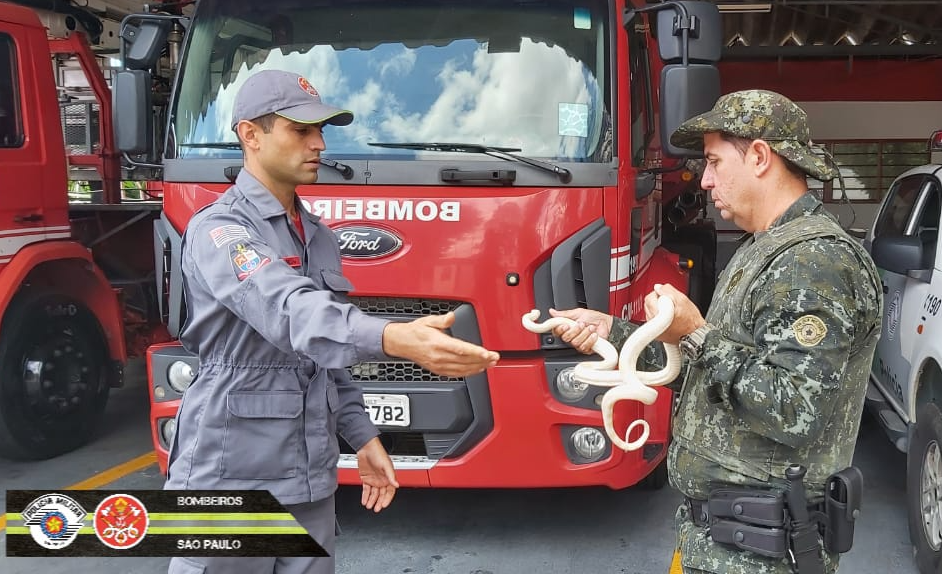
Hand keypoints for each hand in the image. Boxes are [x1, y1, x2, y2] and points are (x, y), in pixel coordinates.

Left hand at [356, 437, 398, 512]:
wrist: (366, 447)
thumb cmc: (378, 452)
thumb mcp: (386, 464)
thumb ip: (391, 475)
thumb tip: (396, 485)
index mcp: (389, 477)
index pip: (390, 491)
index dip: (387, 499)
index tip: (383, 505)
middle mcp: (382, 479)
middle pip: (381, 494)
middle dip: (379, 502)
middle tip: (376, 509)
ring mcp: (374, 479)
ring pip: (373, 493)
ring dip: (371, 500)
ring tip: (369, 506)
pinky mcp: (366, 478)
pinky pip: (366, 490)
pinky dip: (365, 496)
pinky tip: (364, 501)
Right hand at [382, 312, 499, 376]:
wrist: (401, 343)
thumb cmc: (414, 332)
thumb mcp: (427, 320)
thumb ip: (441, 320)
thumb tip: (451, 317)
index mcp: (437, 343)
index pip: (460, 349)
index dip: (475, 352)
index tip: (487, 353)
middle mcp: (438, 356)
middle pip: (464, 360)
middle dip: (482, 360)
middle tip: (494, 358)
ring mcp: (438, 364)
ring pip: (462, 369)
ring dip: (478, 367)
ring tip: (490, 364)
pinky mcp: (438, 370)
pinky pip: (456, 373)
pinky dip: (468, 373)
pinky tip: (476, 370)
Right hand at [548, 308, 612, 354]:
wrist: (608, 325)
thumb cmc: (595, 318)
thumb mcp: (578, 312)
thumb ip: (564, 314)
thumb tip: (552, 312)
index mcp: (568, 327)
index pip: (557, 331)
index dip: (560, 329)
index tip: (565, 325)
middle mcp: (572, 336)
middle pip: (565, 338)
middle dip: (575, 330)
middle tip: (582, 324)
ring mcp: (579, 343)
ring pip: (575, 342)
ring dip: (584, 333)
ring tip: (590, 328)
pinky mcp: (586, 349)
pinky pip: (583, 347)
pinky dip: (590, 339)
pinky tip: (593, 335)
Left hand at [644, 283, 705, 344]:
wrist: (695, 335)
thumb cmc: (691, 321)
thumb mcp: (682, 300)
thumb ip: (668, 290)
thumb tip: (658, 287)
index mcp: (657, 313)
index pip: (649, 298)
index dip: (659, 294)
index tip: (666, 296)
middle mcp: (653, 323)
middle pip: (648, 305)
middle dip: (658, 301)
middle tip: (670, 303)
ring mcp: (654, 330)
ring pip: (650, 313)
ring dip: (658, 310)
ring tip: (671, 312)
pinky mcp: (657, 335)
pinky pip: (653, 322)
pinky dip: (659, 319)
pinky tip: (668, 319)